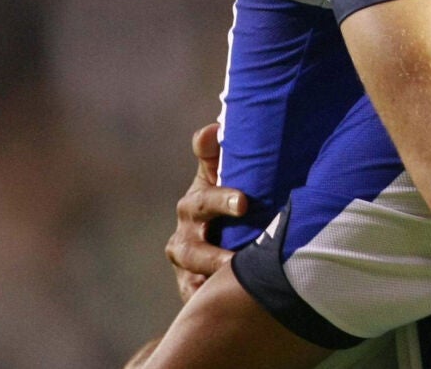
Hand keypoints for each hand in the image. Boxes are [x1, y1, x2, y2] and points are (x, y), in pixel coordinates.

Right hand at [165, 122, 247, 301]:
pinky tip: (221, 303)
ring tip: (234, 281)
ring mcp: (186, 264)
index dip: (221, 199)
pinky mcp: (190, 287)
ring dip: (212, 277)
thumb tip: (215, 128)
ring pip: (193, 274)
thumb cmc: (226, 197)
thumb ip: (217, 153)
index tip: (244, 203)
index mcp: (196, 203)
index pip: (205, 199)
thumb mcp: (221, 175)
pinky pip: (194, 297)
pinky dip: (205, 300)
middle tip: (240, 259)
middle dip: (216, 253)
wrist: (215, 238)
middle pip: (195, 245)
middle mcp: (186, 234)